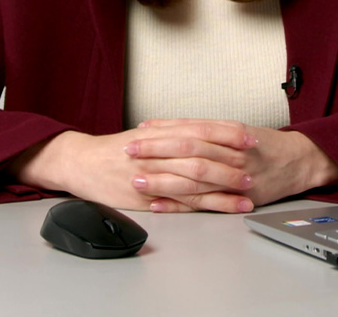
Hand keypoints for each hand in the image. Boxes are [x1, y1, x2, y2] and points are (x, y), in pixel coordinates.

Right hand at [8, 121, 259, 212]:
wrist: (82, 162)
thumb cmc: (115, 149)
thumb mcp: (146, 134)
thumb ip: (173, 132)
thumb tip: (204, 129)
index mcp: (161, 134)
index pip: (201, 131)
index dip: (227, 134)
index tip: (250, 137)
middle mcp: (159, 154)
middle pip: (203, 157)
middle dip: (231, 164)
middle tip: (255, 167)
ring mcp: (154, 178)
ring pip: (196, 184)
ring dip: (224, 190)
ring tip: (247, 195)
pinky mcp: (148, 199)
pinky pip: (181, 204)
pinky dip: (204, 207)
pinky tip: (222, 209)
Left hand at [126, 120, 337, 212]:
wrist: (298, 162)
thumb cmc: (264, 145)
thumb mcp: (236, 129)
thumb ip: (204, 129)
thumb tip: (166, 126)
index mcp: (230, 133)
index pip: (191, 128)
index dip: (164, 130)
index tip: (139, 131)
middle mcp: (232, 153)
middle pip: (189, 151)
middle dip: (157, 152)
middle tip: (130, 151)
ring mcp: (234, 178)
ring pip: (194, 180)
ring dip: (163, 181)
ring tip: (138, 181)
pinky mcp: (235, 199)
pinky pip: (203, 204)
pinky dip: (179, 205)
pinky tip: (158, 204)